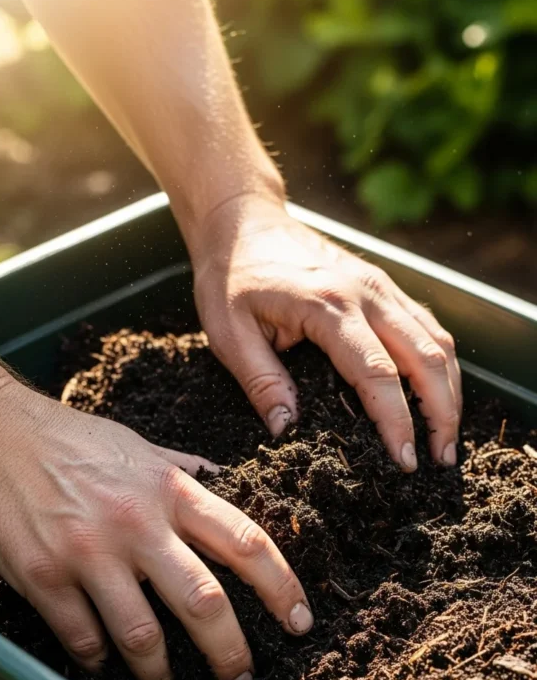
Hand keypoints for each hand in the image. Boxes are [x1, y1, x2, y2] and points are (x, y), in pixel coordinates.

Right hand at [0, 375, 312, 679]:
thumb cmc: (68, 440)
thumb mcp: (137, 446)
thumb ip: (183, 473)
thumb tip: (224, 482)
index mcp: (169, 489)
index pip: (247, 542)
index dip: (282, 588)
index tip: (299, 622)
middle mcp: (136, 523)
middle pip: (204, 603)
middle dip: (232, 653)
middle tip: (241, 679)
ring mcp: (88, 553)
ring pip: (143, 635)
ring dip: (161, 670)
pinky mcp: (43, 577)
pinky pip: (84, 637)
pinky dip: (98, 657)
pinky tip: (103, 659)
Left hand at [191, 193, 461, 471]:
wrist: (241, 220)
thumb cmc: (230, 277)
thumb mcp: (227, 333)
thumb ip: (260, 381)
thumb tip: (286, 429)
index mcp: (328, 306)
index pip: (377, 372)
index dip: (396, 420)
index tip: (403, 458)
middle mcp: (366, 293)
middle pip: (426, 357)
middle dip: (442, 412)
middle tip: (440, 459)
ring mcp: (381, 286)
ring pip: (437, 341)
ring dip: (450, 391)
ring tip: (446, 436)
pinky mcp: (384, 286)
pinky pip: (427, 326)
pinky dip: (441, 364)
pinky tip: (439, 395)